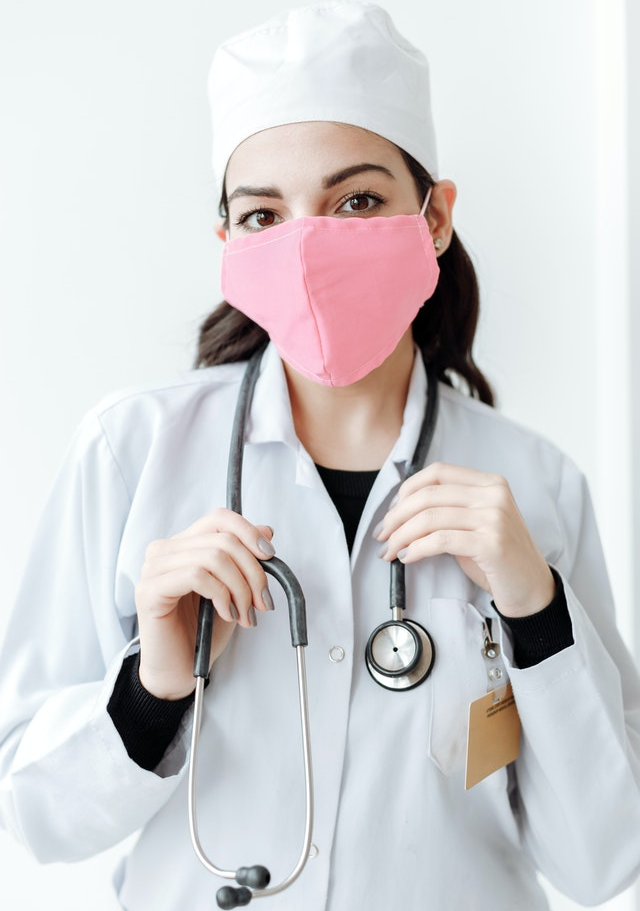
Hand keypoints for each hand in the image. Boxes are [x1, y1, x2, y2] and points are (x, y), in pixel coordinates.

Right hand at [135, 509, 275, 699]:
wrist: (179, 671)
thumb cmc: (202, 632)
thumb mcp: (233, 590)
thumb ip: (244, 559)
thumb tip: (266, 530)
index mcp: (184, 545)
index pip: (219, 518)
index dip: (249, 532)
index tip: (269, 556)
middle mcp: (165, 550)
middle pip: (222, 539)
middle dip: (253, 572)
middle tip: (262, 602)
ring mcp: (154, 568)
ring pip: (213, 557)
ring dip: (240, 588)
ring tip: (245, 615)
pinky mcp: (149, 590)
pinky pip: (196, 575)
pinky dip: (220, 594)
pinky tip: (225, 613)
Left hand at [375, 462, 554, 618]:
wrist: (531, 589)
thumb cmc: (497, 558)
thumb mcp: (473, 524)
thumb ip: (446, 510)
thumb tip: (399, 511)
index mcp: (490, 482)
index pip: (438, 472)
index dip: (407, 489)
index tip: (391, 512)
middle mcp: (494, 494)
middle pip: (429, 495)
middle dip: (396, 516)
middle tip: (382, 535)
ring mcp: (495, 518)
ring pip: (430, 518)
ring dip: (401, 535)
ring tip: (390, 551)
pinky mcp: (492, 544)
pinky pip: (440, 540)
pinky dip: (417, 549)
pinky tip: (407, 557)